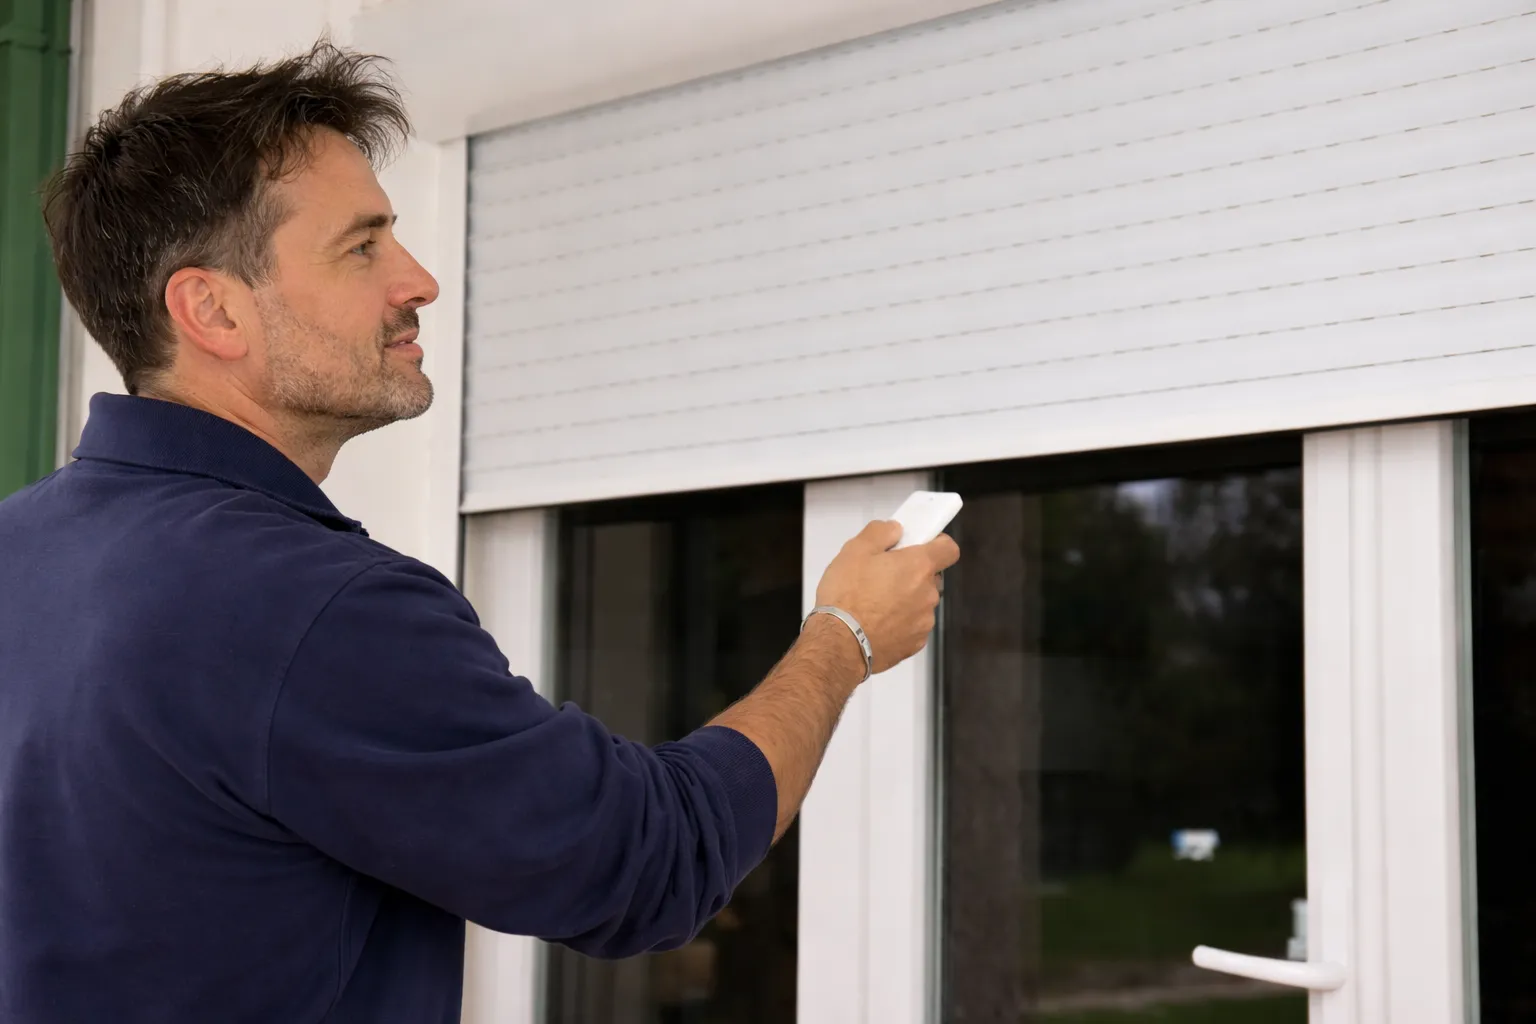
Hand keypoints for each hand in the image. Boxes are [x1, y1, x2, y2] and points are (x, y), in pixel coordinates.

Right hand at [812, 520, 960, 676]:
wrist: (839, 643)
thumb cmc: (846, 597)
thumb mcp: (855, 550)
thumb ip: (880, 532)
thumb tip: (894, 529)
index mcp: (918, 566)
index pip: (948, 549)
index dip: (937, 544)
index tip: (921, 544)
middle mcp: (928, 594)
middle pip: (930, 577)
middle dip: (911, 573)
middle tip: (883, 574)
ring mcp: (923, 621)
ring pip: (920, 602)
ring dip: (905, 599)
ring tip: (873, 602)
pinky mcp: (914, 643)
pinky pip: (912, 626)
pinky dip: (899, 623)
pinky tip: (876, 622)